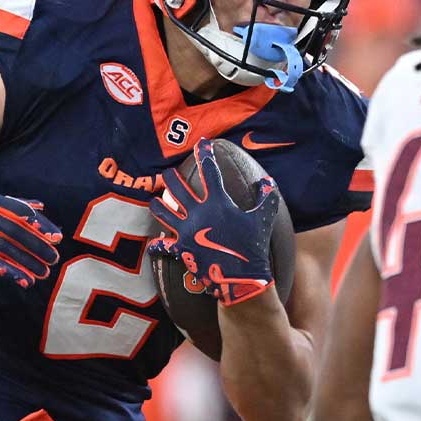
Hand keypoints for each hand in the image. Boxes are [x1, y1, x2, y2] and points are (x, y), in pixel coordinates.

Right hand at [0, 194, 61, 287]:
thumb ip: (17, 204)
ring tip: (43, 273)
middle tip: (54, 259)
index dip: (41, 226)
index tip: (57, 238)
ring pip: (5, 250)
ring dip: (27, 263)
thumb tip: (42, 206)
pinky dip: (10, 272)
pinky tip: (24, 280)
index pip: (22, 213)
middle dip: (37, 247)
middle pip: (16, 232)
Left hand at [147, 139, 279, 305]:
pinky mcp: (182, 249)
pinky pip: (164, 246)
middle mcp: (197, 213)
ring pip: (164, 213)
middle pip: (177, 189)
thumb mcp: (263, 218)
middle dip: (171, 178)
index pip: (210, 171)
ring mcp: (187, 231)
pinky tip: (153, 245)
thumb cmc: (253, 246)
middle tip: (167, 172)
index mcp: (217, 202)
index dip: (205, 154)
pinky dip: (157, 246)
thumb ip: (266, 198)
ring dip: (158, 205)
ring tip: (154, 200)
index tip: (202, 143)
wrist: (240, 277)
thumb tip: (267, 182)